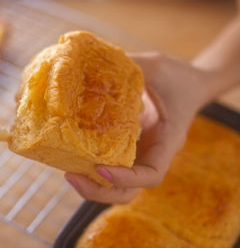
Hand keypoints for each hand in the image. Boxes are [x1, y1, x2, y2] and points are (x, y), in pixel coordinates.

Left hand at [65, 52, 209, 203]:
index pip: (151, 174)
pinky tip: (69, 154)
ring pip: (116, 186)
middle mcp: (151, 154)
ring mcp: (137, 154)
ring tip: (66, 172)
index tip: (101, 169)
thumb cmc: (176, 76)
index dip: (126, 178)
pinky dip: (89, 167)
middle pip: (128, 191)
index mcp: (167, 140)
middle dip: (99, 191)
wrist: (186, 83)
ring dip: (90, 185)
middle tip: (71, 176)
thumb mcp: (156, 67)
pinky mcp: (124, 148)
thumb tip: (90, 60)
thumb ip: (130, 65)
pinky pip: (107, 165)